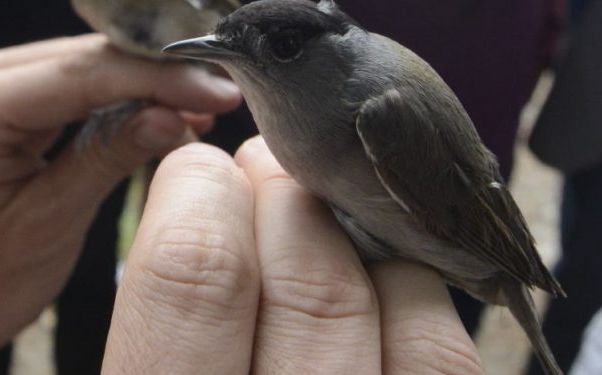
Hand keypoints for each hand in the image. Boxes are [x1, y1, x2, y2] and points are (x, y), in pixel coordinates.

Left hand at [0, 34, 240, 371]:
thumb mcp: (50, 222)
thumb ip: (109, 157)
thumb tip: (175, 116)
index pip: (84, 74)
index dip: (161, 77)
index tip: (218, 90)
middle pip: (88, 58)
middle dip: (162, 74)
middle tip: (223, 95)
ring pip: (88, 65)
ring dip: (149, 83)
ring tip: (203, 106)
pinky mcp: (6, 98)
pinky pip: (76, 84)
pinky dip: (124, 97)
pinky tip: (165, 111)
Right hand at [101, 136, 484, 373]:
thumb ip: (159, 310)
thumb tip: (196, 200)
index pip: (194, 276)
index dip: (199, 196)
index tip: (201, 173)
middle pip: (309, 275)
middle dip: (279, 193)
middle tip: (260, 173)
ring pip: (394, 296)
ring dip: (348, 231)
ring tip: (315, 221)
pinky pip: (442, 341)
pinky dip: (405, 288)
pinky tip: (369, 287)